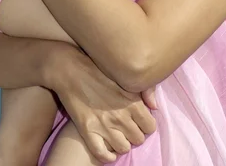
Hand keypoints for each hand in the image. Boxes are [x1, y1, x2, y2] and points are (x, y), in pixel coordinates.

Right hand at [48, 44, 156, 162]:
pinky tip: (107, 148)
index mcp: (131, 101)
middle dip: (134, 134)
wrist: (70, 70)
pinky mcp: (87, 131)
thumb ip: (142, 91)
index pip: (150, 126)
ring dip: (122, 143)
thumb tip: (154, 106)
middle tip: (127, 127)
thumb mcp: (123, 77)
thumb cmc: (97, 69)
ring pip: (123, 148)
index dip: (146, 125)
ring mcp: (103, 125)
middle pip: (138, 139)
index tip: (139, 121)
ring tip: (117, 135)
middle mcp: (120, 116)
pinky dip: (107, 155)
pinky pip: (102, 154)